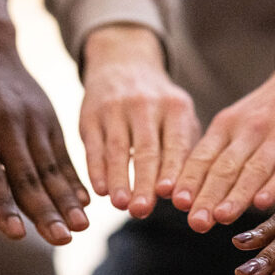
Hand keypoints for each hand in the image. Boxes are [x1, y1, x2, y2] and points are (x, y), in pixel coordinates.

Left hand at [0, 0, 89, 243]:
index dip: (2, 205)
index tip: (15, 234)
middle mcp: (3, 123)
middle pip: (26, 175)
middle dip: (44, 211)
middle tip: (59, 240)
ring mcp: (31, 120)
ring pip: (49, 168)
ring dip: (66, 200)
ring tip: (79, 229)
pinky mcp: (49, 118)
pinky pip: (62, 154)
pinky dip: (74, 180)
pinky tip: (85, 203)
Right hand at [79, 25, 199, 216]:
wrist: (123, 63)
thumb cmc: (159, 105)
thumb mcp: (179, 116)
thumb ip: (183, 150)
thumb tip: (182, 193)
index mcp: (175, 107)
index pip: (175, 143)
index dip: (171, 169)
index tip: (168, 195)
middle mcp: (145, 104)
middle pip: (146, 149)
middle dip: (144, 181)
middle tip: (142, 210)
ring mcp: (115, 107)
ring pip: (117, 148)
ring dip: (119, 179)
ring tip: (121, 205)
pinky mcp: (91, 114)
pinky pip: (93, 146)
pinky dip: (95, 169)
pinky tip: (99, 190)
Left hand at [174, 57, 274, 231]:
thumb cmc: (273, 109)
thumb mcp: (239, 122)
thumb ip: (219, 155)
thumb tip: (192, 194)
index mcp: (227, 125)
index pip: (203, 158)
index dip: (190, 181)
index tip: (177, 204)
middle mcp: (250, 129)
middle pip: (225, 167)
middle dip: (208, 196)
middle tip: (196, 222)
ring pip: (254, 169)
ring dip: (236, 195)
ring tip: (221, 217)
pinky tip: (262, 203)